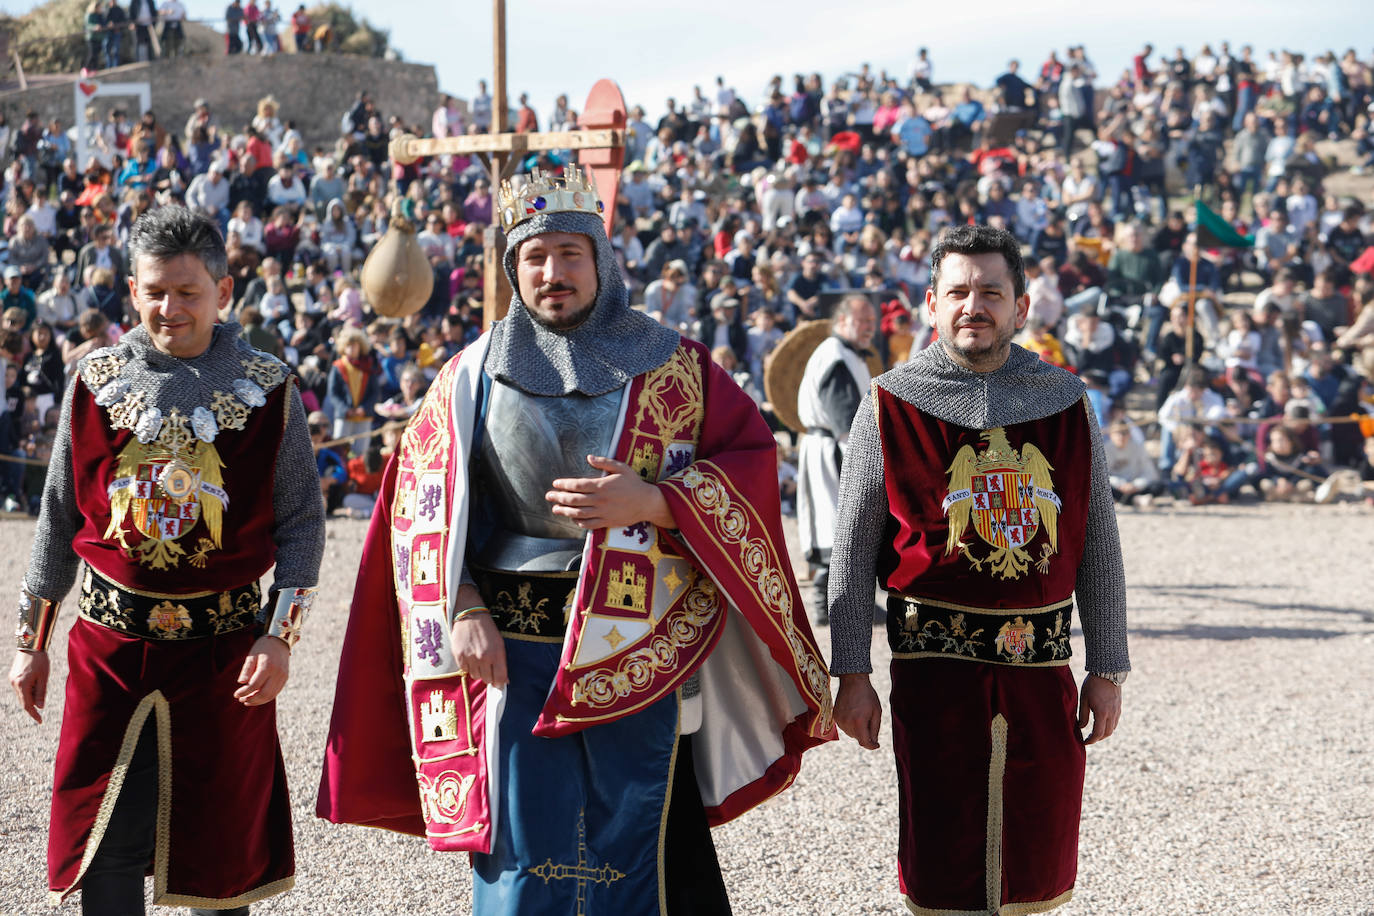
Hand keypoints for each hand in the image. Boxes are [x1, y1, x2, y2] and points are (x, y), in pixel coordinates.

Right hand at [9, 650, 49, 723]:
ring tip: (40, 690)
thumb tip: (40, 707)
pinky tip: (34, 685)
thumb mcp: (44, 677)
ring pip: (21, 695)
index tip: (40, 721)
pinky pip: (20, 688)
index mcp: (22, 685)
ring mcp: (12, 679)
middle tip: (42, 707)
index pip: (27, 705)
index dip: (34, 714)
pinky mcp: (12, 675)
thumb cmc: (40, 660)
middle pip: (23, 701)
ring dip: (30, 697)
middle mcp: (14, 683)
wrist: (31, 644)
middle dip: (33, 705)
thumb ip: (41, 692)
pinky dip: (27, 691)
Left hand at [234, 636, 289, 705]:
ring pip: (270, 695)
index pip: (255, 685)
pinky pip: (275, 692)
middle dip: (251, 699)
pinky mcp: (285, 678)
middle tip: (241, 700)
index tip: (236, 695)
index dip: (244, 692)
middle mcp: (277, 673)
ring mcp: (283, 676)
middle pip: (264, 693)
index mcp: (267, 666)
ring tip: (248, 701)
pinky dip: (265, 698)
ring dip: (258, 701)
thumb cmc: (263, 648)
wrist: (280, 641)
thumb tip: (241, 682)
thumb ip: (247, 669)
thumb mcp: (252, 655)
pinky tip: (257, 697)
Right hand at [451, 611, 506, 686]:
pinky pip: (464, 670)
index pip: (500, 678)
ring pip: (475, 676)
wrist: (471, 616)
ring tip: (478, 659)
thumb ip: (501, 662)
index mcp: (496, 654)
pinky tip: (469, 656)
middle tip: (487, 667)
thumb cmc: (487, 630)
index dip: (499, 682)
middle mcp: (483, 657)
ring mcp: (470, 657)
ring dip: (477, 671)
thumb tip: (504, 681)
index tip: (498, 682)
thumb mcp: (499, 644)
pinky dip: (467, 666)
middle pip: (487, 679)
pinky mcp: (459, 656)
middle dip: (488, 676)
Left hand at [546, 455, 673, 530]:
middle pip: (574, 500)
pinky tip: (573, 518)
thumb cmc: (634, 483)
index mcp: (602, 485)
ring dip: (564, 511)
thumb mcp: (621, 468)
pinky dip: (578, 522)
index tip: (555, 483)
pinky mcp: (606, 522)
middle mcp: (600, 500)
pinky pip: (589, 524)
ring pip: (578, 513)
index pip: (578, 485)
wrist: (647, 503)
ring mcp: (603, 512)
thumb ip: (604, 462)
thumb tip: (589, 457)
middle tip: (549, 496)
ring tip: (555, 509)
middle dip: (559, 498)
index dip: (564, 484)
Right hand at [833, 673, 881, 749]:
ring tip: (861, 714)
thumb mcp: (876, 712)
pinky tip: (854, 713)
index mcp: (859, 722)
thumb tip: (874, 743)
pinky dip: (850, 724)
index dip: (872, 746)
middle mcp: (847, 723)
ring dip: (857, 729)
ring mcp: (839, 720)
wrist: (853, 680)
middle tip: (869, 719)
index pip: (864, 743)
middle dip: (865, 734)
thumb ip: (875, 730)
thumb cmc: (868, 695)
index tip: (877, 745)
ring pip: (850, 733)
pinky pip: (844, 726)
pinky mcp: (835, 716)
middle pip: (858, 738)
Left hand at [1078, 674, 1121, 744]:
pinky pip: (1115, 722)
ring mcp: (1117, 711)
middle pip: (1107, 734)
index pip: (1098, 733)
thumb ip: (1082, 715)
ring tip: (1094, 732)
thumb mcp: (1084, 699)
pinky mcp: (1119, 707)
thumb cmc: (1092, 685)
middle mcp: (1112, 714)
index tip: (1084, 742)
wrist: (1107, 672)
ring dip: (1104, 733)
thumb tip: (1081, 727)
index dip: (1091, 740)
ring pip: (1112, 729)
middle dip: (1097, 739)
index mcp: (1102, 713)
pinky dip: (1109, 726)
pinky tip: (1102, 724)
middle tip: (1088, 739)